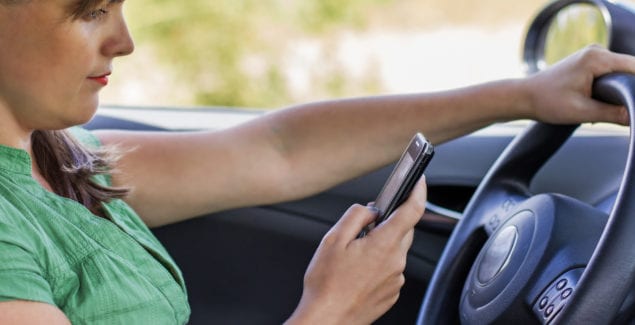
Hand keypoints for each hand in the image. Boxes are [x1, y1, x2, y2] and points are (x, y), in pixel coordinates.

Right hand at [285, 176, 426, 324]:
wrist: (328, 320)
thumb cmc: (326, 285)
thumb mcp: (333, 240)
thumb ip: (355, 216)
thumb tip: (371, 210)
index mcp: (384, 244)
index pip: (413, 210)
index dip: (418, 191)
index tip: (418, 180)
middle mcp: (396, 261)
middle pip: (404, 229)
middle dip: (390, 220)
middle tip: (368, 220)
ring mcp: (396, 279)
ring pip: (396, 249)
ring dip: (381, 243)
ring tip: (354, 252)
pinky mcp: (392, 292)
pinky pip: (391, 268)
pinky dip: (379, 262)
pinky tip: (358, 269)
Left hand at [523, 45, 634, 125]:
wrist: (523, 97)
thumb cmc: (546, 102)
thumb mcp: (581, 112)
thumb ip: (612, 114)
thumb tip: (634, 117)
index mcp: (597, 58)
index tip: (633, 103)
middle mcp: (597, 51)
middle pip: (629, 71)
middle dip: (628, 91)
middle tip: (617, 112)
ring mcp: (593, 55)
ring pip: (620, 74)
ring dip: (618, 92)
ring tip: (599, 108)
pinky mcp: (589, 63)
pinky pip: (610, 75)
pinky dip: (609, 90)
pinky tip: (596, 104)